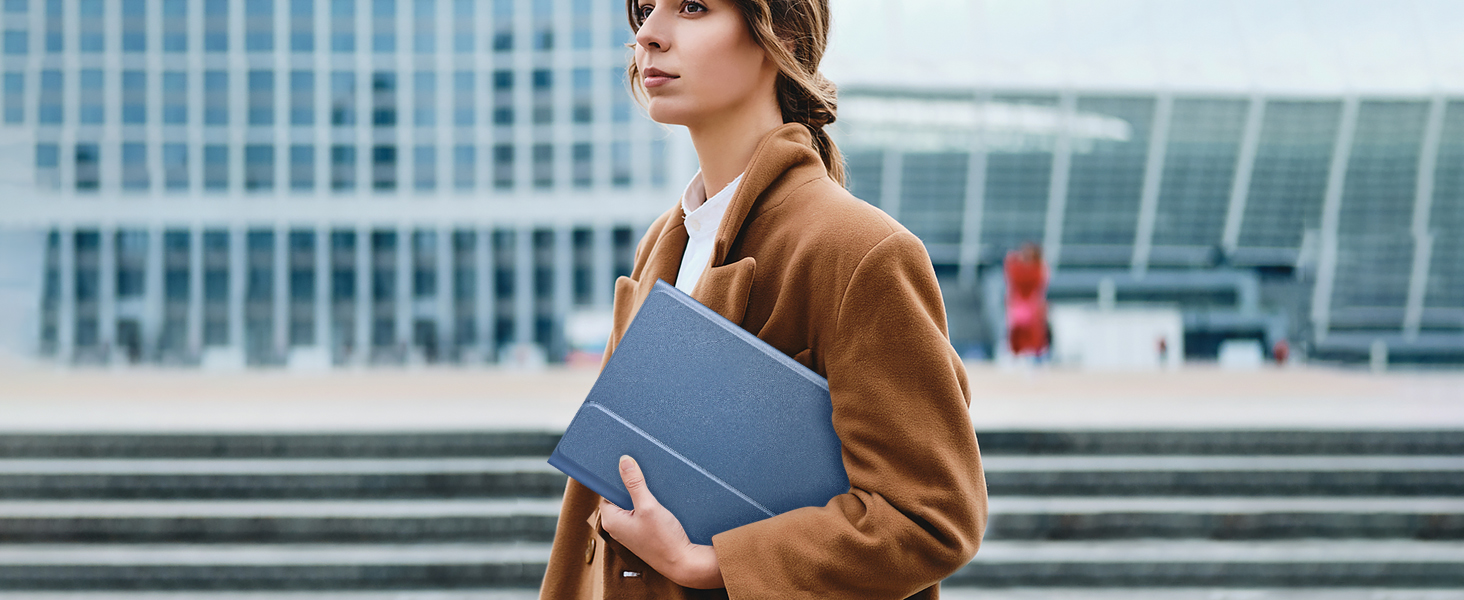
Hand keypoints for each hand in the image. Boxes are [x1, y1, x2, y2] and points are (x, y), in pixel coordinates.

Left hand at [599, 455, 724, 588]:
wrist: (682, 562)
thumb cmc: (664, 540)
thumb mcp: (648, 506)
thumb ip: (635, 483)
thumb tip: (624, 461)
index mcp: (611, 520)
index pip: (606, 491)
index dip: (616, 479)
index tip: (627, 468)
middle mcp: (617, 526)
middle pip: (619, 497)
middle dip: (631, 486)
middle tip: (644, 477)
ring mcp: (629, 531)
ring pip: (631, 504)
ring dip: (641, 496)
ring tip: (653, 491)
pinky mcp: (641, 534)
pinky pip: (639, 513)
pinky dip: (647, 505)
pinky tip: (659, 503)